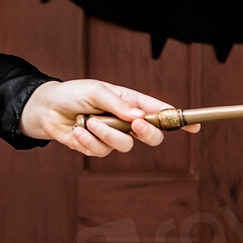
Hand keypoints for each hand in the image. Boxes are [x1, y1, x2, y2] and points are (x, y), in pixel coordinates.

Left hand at [19, 79, 197, 155]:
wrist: (46, 108)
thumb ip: (118, 104)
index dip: (178, 120)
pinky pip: (102, 151)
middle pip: (152, 136)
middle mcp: (126, 121)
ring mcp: (113, 136)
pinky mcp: (97, 148)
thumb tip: (139, 116)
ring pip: (125, 146)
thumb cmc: (73, 93)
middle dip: (147, 132)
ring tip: (89, 121)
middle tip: (136, 124)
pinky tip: (77, 129)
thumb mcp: (96, 91)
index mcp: (131, 103)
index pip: (161, 111)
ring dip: (107, 134)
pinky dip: (88, 140)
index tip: (195, 126)